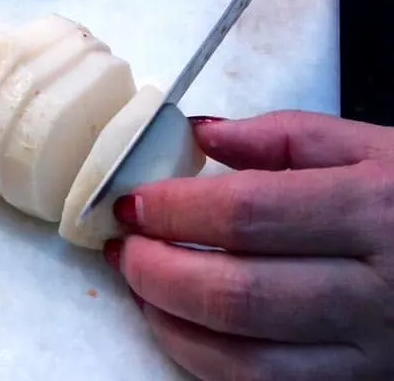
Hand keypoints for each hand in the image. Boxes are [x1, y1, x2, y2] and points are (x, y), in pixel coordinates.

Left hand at [103, 110, 393, 380]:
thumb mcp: (375, 145)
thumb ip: (285, 136)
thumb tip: (202, 134)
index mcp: (376, 209)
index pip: (247, 214)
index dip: (174, 210)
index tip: (130, 203)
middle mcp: (378, 290)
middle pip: (238, 294)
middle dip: (157, 272)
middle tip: (124, 248)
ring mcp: (373, 353)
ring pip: (246, 359)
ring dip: (171, 323)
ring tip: (140, 285)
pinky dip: (206, 362)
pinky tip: (181, 326)